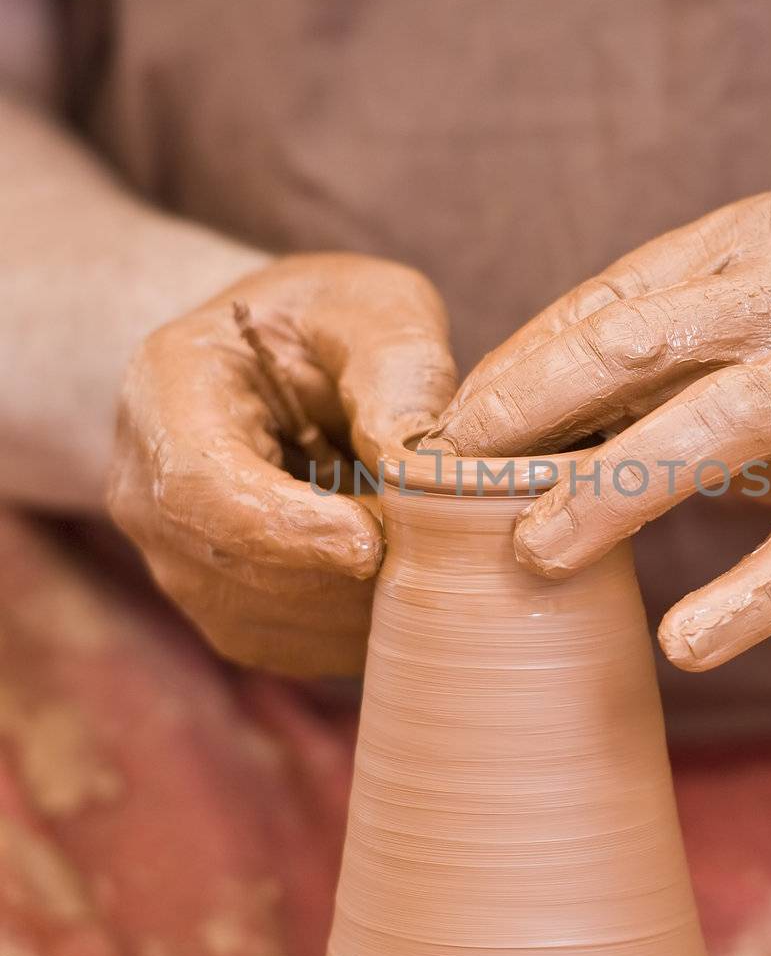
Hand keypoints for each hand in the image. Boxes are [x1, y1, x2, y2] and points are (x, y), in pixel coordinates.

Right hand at [108, 254, 455, 675]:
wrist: (280, 363)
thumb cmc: (331, 324)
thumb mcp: (375, 309)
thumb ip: (399, 371)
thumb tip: (420, 465)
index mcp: (165, 393)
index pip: (199, 487)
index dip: (286, 528)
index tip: (371, 541)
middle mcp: (146, 491)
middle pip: (235, 568)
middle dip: (346, 568)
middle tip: (439, 538)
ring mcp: (175, 563)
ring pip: (269, 619)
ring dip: (360, 600)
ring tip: (427, 542)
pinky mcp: (225, 612)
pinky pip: (293, 646)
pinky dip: (359, 623)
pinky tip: (405, 573)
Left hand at [433, 192, 770, 671]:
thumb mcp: (752, 317)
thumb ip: (650, 344)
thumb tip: (501, 410)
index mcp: (762, 240)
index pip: (614, 300)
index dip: (523, 364)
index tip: (459, 425)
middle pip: (647, 342)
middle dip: (539, 405)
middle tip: (464, 468)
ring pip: (719, 426)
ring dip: (613, 490)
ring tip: (537, 550)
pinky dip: (747, 599)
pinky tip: (686, 642)